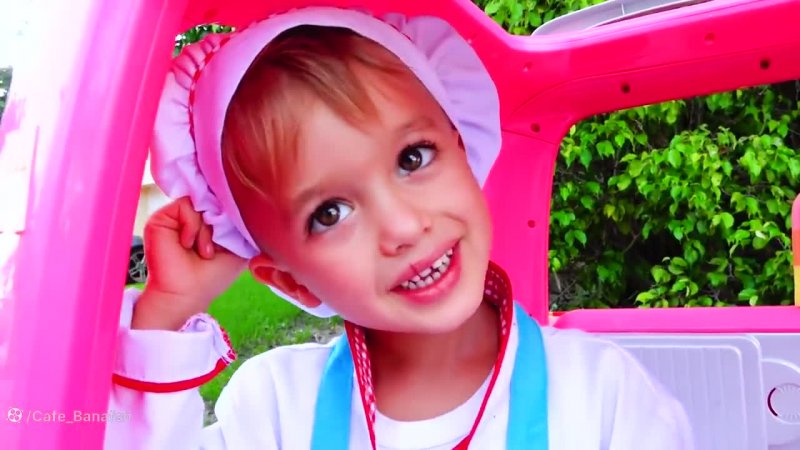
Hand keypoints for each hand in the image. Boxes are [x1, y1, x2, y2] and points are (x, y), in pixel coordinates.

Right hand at [131, 197, 247, 329]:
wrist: (187, 293)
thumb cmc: (212, 276)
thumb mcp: (238, 248)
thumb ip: (240, 224)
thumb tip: (244, 200)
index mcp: (209, 223)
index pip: (222, 201)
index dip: (230, 210)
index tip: (235, 228)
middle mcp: (193, 217)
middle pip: (213, 198)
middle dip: (220, 220)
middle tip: (219, 245)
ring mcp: (177, 217)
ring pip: (200, 202)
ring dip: (206, 229)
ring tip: (204, 251)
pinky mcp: (162, 218)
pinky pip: (185, 205)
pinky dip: (193, 225)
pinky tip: (189, 244)